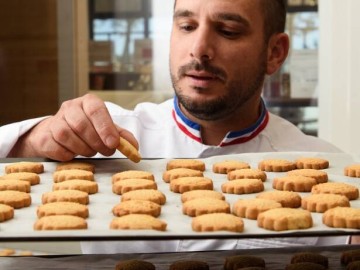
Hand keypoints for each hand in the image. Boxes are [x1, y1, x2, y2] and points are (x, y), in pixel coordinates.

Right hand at [9, 94, 137, 160]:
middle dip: (97, 142)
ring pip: (67, 136)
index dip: (105, 127)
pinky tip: (75, 154)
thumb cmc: (87, 130)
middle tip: (107, 151)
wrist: (57, 134)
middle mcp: (70, 107)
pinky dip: (69, 155)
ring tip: (92, 152)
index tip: (114, 143)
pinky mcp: (44, 137)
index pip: (96, 109)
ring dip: (84, 149)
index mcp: (87, 102)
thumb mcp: (106, 129)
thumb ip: (121, 136)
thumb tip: (134, 148)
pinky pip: (57, 148)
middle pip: (81, 124)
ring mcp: (54, 121)